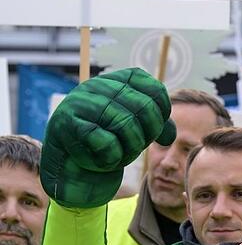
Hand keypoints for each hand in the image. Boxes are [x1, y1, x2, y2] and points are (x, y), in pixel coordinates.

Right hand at [40, 67, 175, 207]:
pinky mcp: (67, 123)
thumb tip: (170, 136)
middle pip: (145, 107)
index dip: (162, 113)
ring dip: (130, 149)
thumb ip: (156, 123)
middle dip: (148, 134)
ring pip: (126, 125)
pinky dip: (112, 158)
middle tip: (135, 146)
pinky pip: (106, 143)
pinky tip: (104, 158)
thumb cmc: (109, 141)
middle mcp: (98, 85)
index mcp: (117, 80)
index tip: (153, 129)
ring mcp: (81, 102)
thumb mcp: (138, 128)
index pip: (155, 89)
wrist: (73, 164)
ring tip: (119, 153)